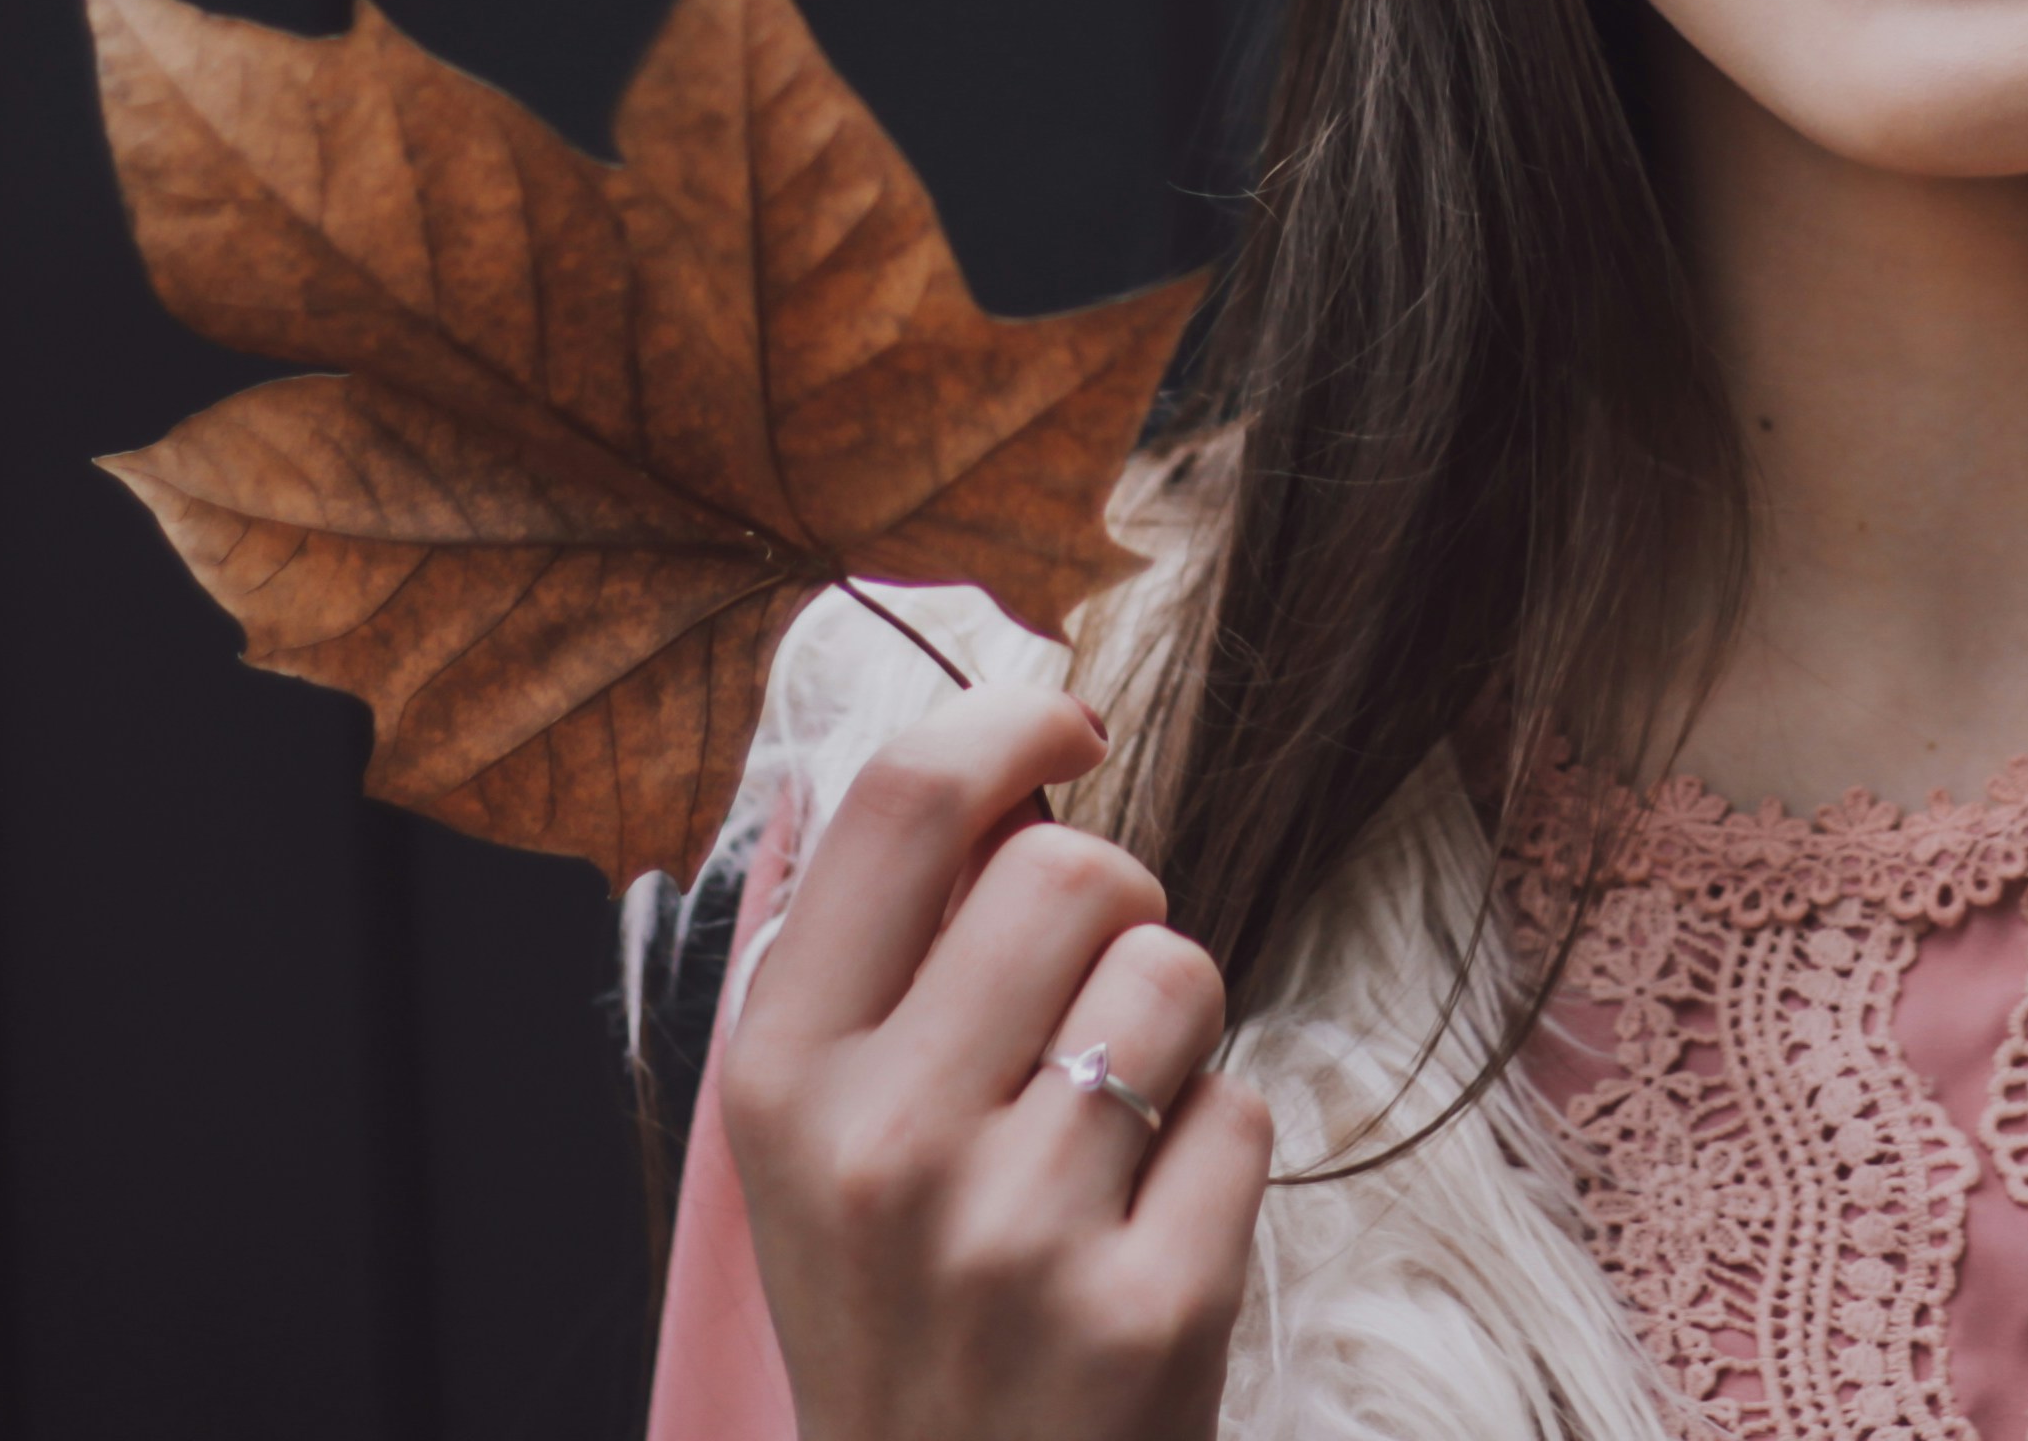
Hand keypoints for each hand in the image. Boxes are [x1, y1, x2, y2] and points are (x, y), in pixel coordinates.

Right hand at [719, 688, 1271, 1440]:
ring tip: (1109, 1134)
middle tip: (1088, 999)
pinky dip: (1215, 1155)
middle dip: (1116, 906)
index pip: (903, 805)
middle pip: (1075, 869)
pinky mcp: (1147, 1308)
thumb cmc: (904, 1308)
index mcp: (782, 1078)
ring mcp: (1016, 1232)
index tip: (1067, 722)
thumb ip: (893, 959)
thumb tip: (1017, 760)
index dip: (1010, 720)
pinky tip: (1144, 1236)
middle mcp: (882, 1145)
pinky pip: (1245, 1111)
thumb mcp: (824, 1140)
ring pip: (1177, 973)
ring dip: (1172, 1031)